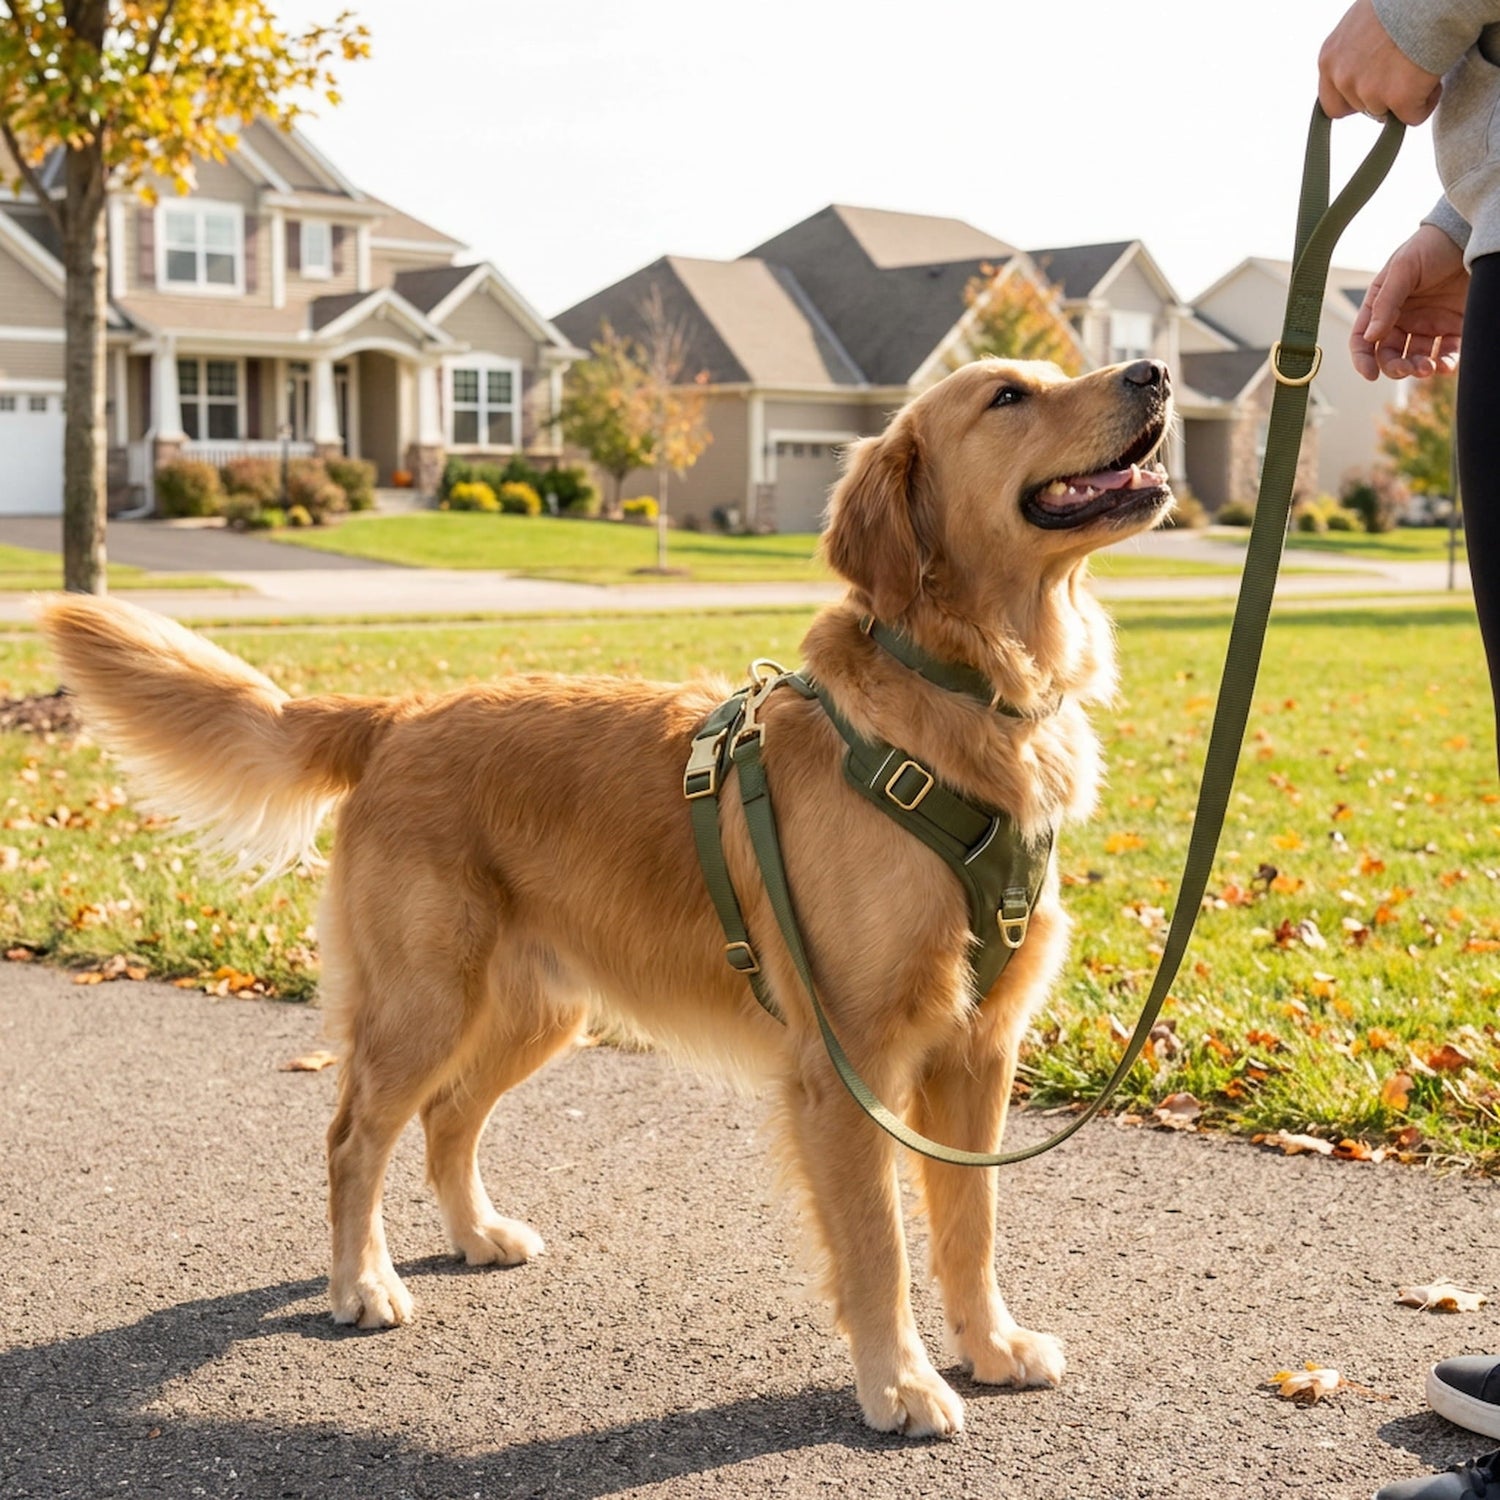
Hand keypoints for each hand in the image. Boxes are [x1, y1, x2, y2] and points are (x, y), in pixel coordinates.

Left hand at [1318, 0, 1442, 124]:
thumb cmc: (1402, 1)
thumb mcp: (1361, 23)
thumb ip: (1353, 52)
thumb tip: (1362, 70)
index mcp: (1330, 58)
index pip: (1332, 104)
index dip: (1356, 100)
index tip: (1376, 89)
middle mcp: (1343, 77)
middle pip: (1364, 109)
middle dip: (1385, 95)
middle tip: (1406, 67)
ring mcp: (1369, 90)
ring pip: (1388, 113)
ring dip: (1408, 95)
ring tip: (1421, 63)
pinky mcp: (1399, 98)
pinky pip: (1413, 117)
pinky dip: (1427, 102)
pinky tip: (1433, 75)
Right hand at [1350, 224, 1468, 380]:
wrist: (1471, 233)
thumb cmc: (1431, 245)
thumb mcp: (1403, 269)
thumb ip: (1386, 303)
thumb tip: (1371, 337)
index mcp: (1382, 306)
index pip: (1363, 339)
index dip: (1363, 360)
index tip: (1370, 375)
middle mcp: (1402, 319)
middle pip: (1390, 355)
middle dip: (1396, 367)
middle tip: (1408, 369)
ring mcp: (1428, 324)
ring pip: (1417, 359)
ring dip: (1419, 369)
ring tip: (1428, 368)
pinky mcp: (1453, 326)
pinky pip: (1446, 353)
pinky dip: (1445, 363)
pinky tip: (1445, 364)